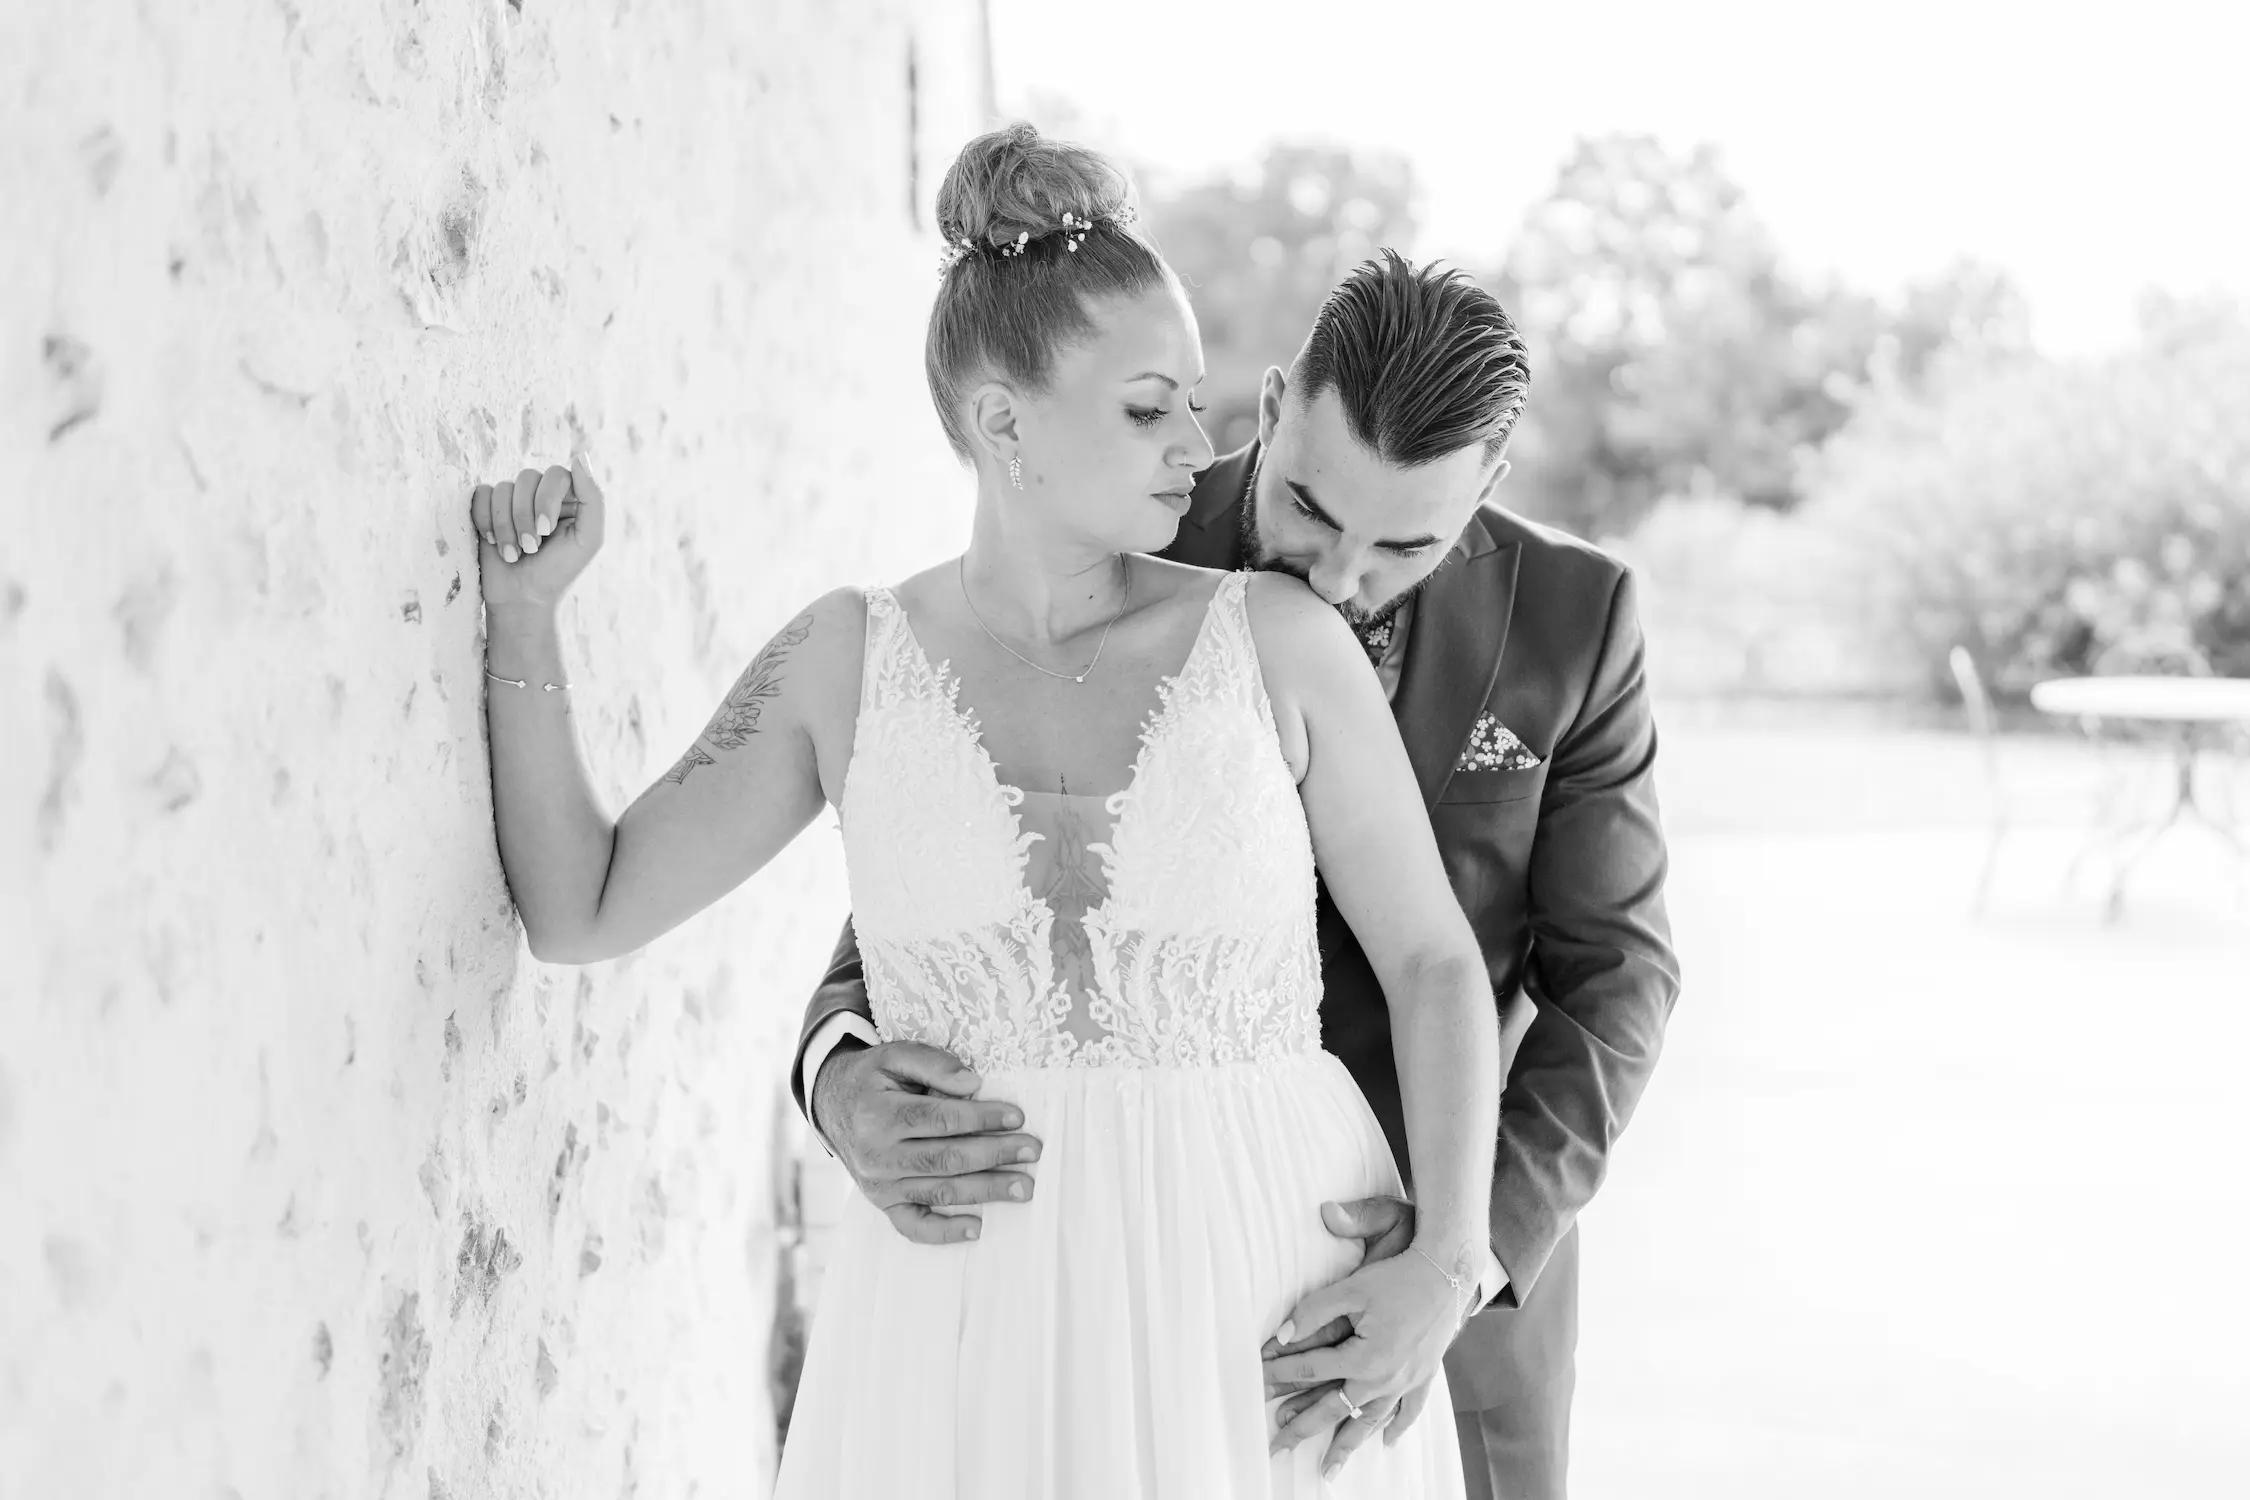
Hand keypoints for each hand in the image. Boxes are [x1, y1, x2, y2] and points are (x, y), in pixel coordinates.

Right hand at [470, 454, 605, 610]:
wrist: (522, 599)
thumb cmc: (558, 572)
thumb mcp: (588, 539)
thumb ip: (593, 498)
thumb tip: (579, 457)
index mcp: (569, 497)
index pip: (556, 474)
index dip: (546, 500)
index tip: (545, 531)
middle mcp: (540, 493)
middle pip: (526, 477)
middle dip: (524, 516)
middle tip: (530, 548)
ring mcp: (512, 499)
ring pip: (502, 488)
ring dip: (505, 526)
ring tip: (513, 553)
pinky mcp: (487, 509)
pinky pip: (480, 495)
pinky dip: (485, 521)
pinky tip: (493, 541)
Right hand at [811, 1039, 1041, 1245]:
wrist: (833, 1105)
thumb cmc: (873, 1078)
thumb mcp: (894, 1055)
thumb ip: (933, 1063)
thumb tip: (973, 1084)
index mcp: (878, 1115)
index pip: (940, 1119)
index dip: (982, 1118)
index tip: (1017, 1117)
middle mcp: (876, 1155)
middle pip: (946, 1158)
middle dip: (995, 1155)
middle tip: (1033, 1150)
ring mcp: (879, 1186)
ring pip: (940, 1191)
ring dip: (986, 1191)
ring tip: (1024, 1187)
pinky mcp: (882, 1204)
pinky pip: (913, 1226)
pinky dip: (944, 1232)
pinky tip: (977, 1228)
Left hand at [1262, 1197, 1465, 1477]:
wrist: (1449, 1274)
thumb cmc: (1398, 1277)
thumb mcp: (1351, 1289)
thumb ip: (1313, 1313)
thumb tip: (1281, 1337)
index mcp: (1363, 1358)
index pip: (1310, 1371)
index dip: (1280, 1374)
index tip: (1257, 1382)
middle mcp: (1384, 1379)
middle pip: (1334, 1409)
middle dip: (1302, 1429)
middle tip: (1277, 1447)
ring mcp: (1405, 1382)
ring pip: (1369, 1421)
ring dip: (1346, 1445)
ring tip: (1327, 1468)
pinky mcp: (1423, 1377)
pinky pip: (1407, 1411)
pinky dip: (1396, 1427)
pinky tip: (1385, 1442)